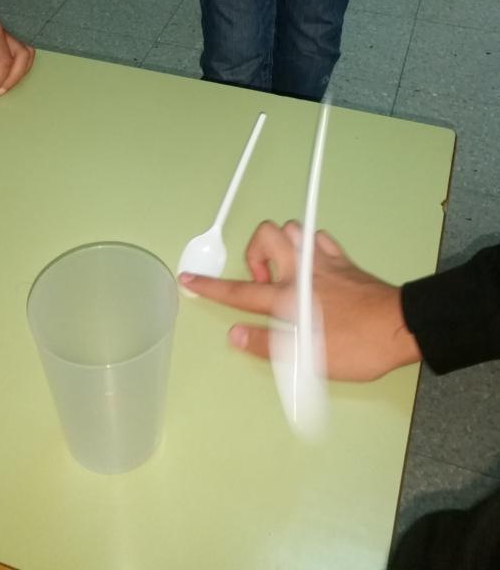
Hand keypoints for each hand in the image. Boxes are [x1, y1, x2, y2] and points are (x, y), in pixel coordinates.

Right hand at [179, 220, 421, 381]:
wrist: (400, 327)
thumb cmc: (355, 346)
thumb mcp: (308, 359)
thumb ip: (268, 345)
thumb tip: (236, 336)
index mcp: (289, 297)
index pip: (240, 292)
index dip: (211, 287)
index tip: (190, 278)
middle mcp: (302, 271)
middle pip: (266, 236)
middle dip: (254, 253)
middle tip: (263, 283)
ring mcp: (323, 261)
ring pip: (292, 229)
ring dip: (281, 245)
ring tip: (284, 274)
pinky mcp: (344, 260)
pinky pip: (318, 238)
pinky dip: (309, 246)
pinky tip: (312, 265)